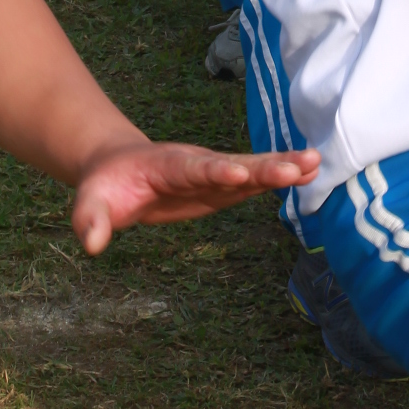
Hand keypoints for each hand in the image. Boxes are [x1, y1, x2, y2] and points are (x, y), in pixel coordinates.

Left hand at [70, 139, 319, 253]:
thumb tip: (92, 244)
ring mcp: (213, 174)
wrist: (118, 165)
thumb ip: (91, 220)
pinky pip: (254, 181)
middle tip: (300, 165)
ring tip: (317, 163)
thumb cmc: (105, 185)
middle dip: (264, 167)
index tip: (242, 173)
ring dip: (282, 167)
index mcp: (167, 166)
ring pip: (251, 169)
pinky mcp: (222, 186)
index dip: (219, 171)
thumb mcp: (90, 201)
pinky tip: (309, 175)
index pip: (196, 169)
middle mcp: (197, 165)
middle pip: (234, 164)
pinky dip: (279, 177)